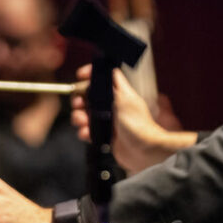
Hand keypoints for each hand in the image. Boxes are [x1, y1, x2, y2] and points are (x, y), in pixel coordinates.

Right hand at [71, 66, 196, 171]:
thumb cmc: (139, 125)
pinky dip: (84, 132)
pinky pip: (86, 130)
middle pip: (88, 96)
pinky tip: (88, 133)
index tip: (81, 76)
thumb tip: (108, 70)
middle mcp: (111, 106)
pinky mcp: (102, 135)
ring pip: (84, 113)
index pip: (103, 78)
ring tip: (83, 122)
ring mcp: (106, 120)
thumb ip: (114, 85)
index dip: (90, 75)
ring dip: (79, 117)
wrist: (143, 151)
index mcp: (118, 94)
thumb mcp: (125, 99)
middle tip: (79, 105)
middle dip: (79, 100)